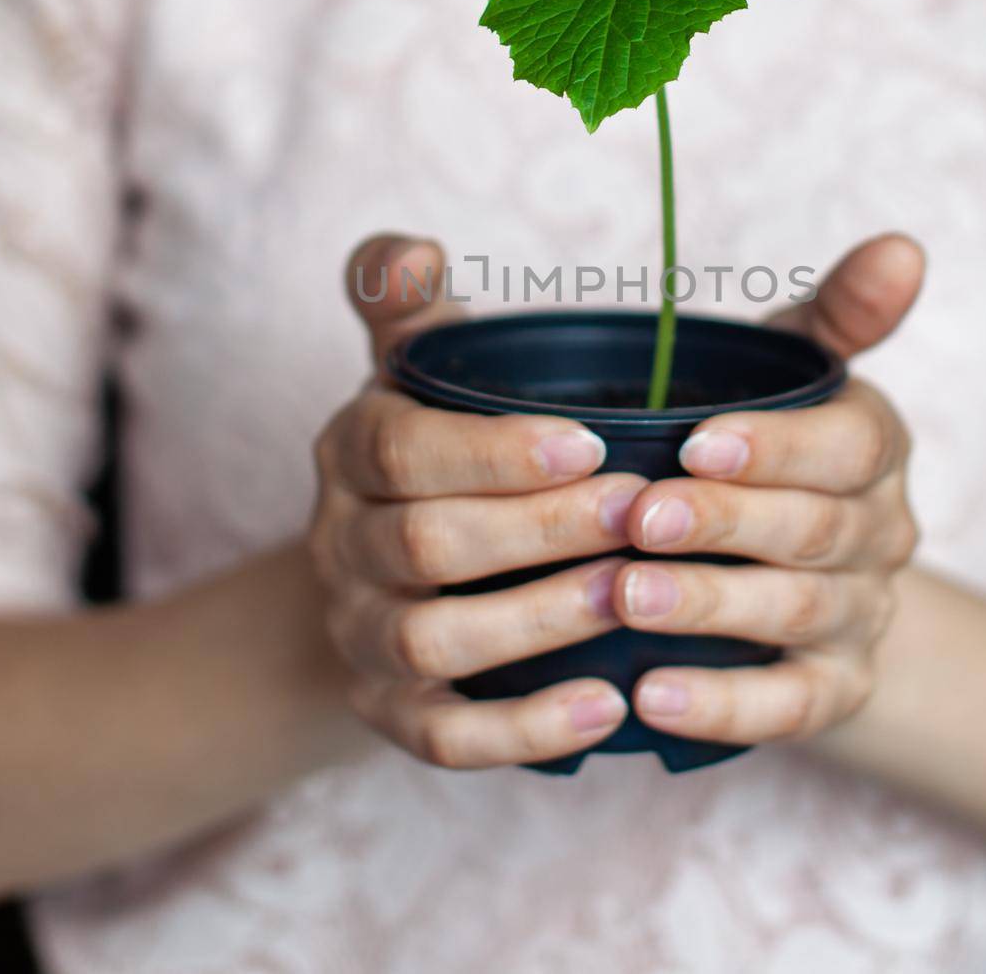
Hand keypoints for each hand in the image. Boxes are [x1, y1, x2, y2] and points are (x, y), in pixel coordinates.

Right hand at [309, 235, 643, 767]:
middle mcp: (343, 545)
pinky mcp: (391, 710)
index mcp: (353, 450)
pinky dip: (523, 731)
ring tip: (631, 599)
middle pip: (426, 546)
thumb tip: (409, 248)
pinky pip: (443, 738)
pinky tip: (609, 708)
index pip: (403, 450)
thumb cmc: (439, 447)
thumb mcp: (418, 365)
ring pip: (431, 642)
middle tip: (643, 516)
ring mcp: (361, 633)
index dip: (495, 452)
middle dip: (539, 531)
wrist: (387, 569)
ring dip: (537, 623)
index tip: (595, 444)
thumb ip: (409, 299)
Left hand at [609, 234, 925, 744]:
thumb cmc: (771, 447)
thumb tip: (904, 247)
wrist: (809, 571)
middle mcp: (881, 536)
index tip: (693, 441)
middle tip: (636, 519)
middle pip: (814, 531)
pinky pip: (789, 709)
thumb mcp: (800, 371)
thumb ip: (840, 314)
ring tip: (626, 597)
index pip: (850, 447)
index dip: (776, 447)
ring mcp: (860, 619)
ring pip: (794, 615)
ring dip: (708, 607)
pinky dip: (722, 707)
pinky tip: (647, 698)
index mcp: (874, 448)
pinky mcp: (834, 693)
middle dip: (722, 524)